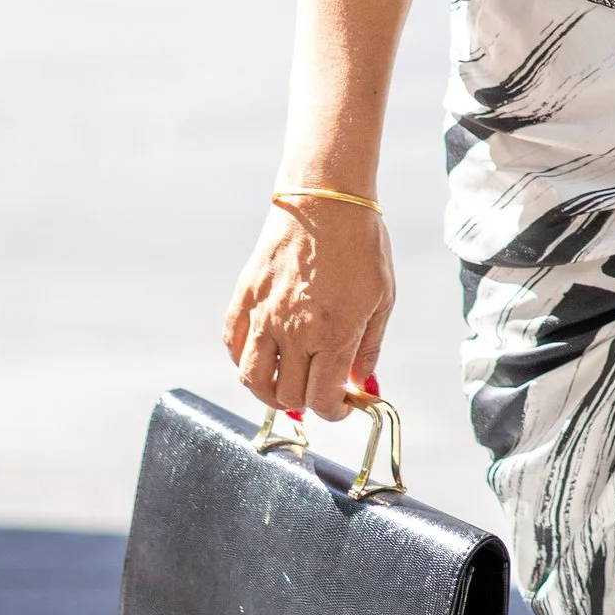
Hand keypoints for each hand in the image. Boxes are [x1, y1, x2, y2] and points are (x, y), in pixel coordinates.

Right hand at [222, 199, 394, 425]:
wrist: (325, 201)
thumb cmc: (361, 247)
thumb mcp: (382, 300)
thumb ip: (369, 348)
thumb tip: (362, 385)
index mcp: (333, 335)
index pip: (323, 400)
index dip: (335, 412)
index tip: (343, 404)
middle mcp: (294, 332)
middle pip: (288, 396)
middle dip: (308, 403)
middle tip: (320, 388)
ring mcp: (264, 315)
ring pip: (252, 379)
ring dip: (269, 392)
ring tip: (286, 384)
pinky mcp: (245, 297)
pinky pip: (232, 345)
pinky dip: (244, 359)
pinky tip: (264, 354)